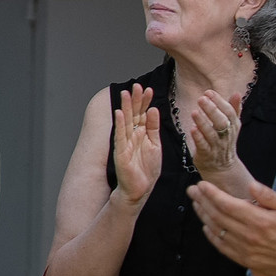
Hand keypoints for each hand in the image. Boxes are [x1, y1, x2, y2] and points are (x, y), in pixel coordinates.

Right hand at [112, 84, 161, 206]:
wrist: (140, 190)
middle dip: (135, 100)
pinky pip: (120, 136)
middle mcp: (132, 136)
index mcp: (142, 134)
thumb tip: (153, 109)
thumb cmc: (147, 170)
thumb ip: (154, 128)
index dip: (145, 102)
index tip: (149, 89)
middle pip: (134, 114)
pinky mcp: (121, 153)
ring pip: (126, 122)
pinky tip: (120, 113)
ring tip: (125, 94)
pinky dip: (120, 125)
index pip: (143, 114)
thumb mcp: (155, 145)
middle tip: (137, 85)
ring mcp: (125, 143)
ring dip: (126, 107)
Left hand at [186, 88, 246, 181]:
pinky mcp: (207, 155)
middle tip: (201, 99)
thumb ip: (234, 110)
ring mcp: (217, 146)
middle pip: (221, 121)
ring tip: (194, 111)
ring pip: (211, 134)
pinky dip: (198, 137)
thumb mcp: (231, 126)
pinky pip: (203, 146)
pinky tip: (192, 129)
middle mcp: (226, 135)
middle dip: (212, 110)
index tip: (208, 92)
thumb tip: (237, 93)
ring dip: (203, 122)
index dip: (219, 101)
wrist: (222, 167)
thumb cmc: (224, 142)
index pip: (228, 112)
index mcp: (233, 126)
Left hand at [187, 179, 275, 275]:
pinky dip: (211, 235)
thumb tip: (251, 185)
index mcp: (261, 221)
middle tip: (192, 190)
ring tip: (196, 203)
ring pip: (216, 230)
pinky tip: (206, 225)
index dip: (211, 193)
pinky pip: (222, 246)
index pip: (227, 204)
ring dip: (203, 215)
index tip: (202, 185)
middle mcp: (250, 236)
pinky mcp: (245, 260)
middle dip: (202, 201)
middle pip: (217, 215)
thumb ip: (270, 196)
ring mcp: (246, 250)